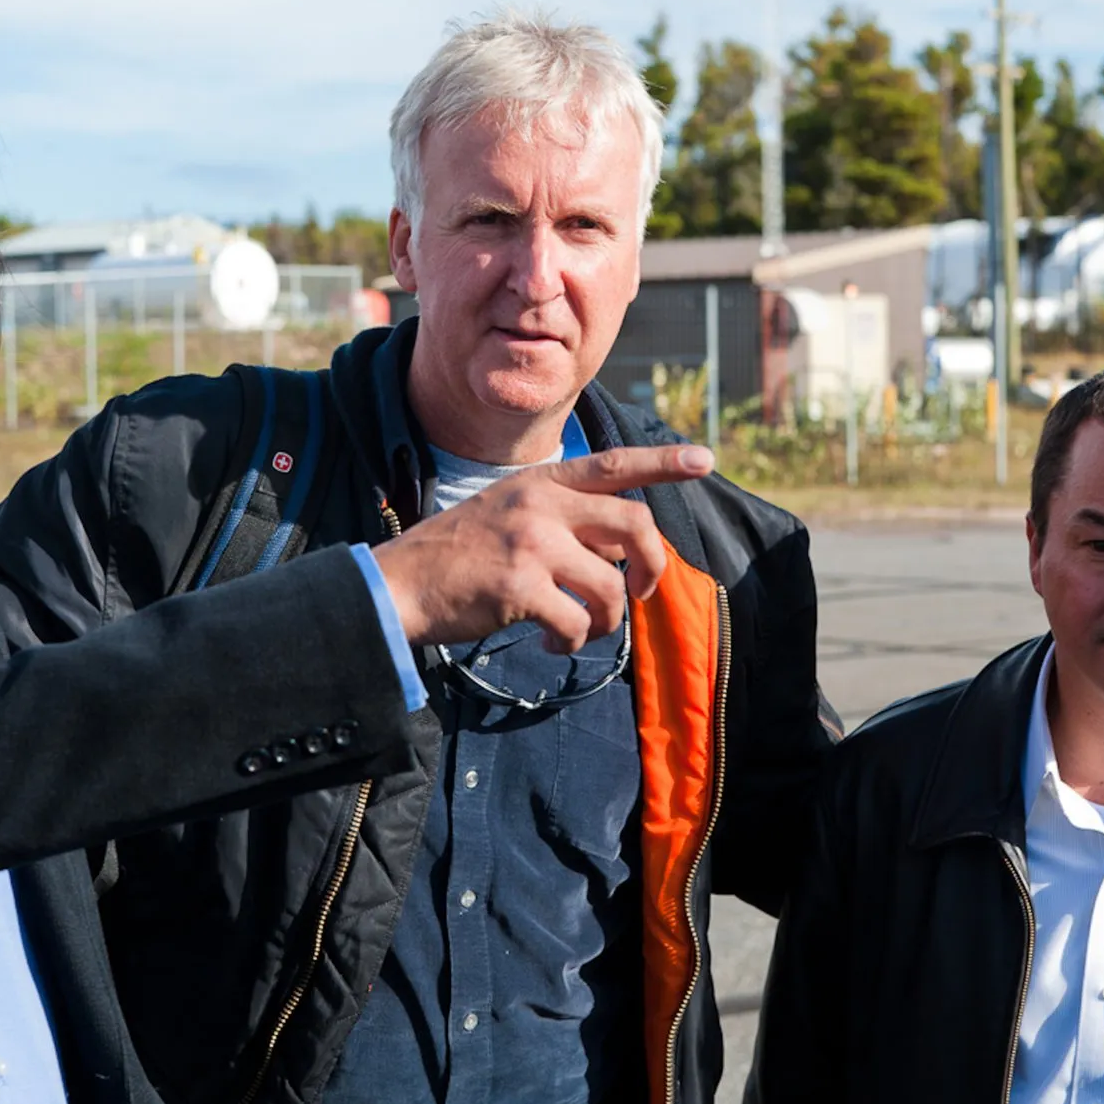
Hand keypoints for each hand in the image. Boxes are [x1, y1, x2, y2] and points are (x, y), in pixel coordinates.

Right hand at [372, 444, 713, 651]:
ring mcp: (531, 545)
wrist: (398, 584)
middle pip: (634, 525)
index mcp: (539, 483)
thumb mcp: (507, 512)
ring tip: (582, 629)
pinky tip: (549, 644)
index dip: (663, 461)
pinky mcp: (520, 589)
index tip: (705, 459)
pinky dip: (571, 643)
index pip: (612, 464)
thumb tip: (620, 549)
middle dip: (652, 566)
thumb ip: (561, 519)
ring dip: (607, 620)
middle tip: (641, 592)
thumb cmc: (456, 556)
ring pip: (611, 587)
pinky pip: (576, 625)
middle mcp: (540, 506)